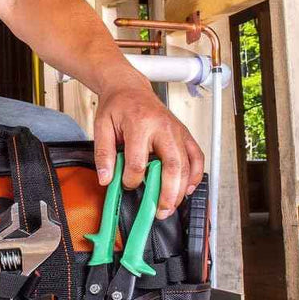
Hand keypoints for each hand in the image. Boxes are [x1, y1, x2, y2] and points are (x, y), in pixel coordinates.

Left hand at [93, 79, 204, 218]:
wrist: (130, 88)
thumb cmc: (117, 106)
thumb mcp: (102, 127)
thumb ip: (104, 154)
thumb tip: (106, 179)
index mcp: (140, 124)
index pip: (138, 162)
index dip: (132, 180)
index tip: (126, 185)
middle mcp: (163, 127)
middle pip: (172, 165)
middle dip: (168, 193)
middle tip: (161, 211)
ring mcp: (177, 130)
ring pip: (188, 164)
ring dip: (182, 189)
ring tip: (172, 206)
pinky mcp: (185, 134)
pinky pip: (197, 157)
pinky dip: (195, 175)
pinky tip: (187, 188)